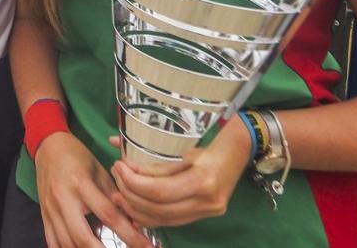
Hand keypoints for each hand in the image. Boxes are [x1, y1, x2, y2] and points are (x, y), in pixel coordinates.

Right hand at [35, 134, 150, 247]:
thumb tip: (134, 222)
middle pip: (83, 237)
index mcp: (81, 184)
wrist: (48, 147)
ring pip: (67, 244)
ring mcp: (50, 210)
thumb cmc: (77, 156)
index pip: (108, 215)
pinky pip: (52, 242)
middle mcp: (63, 199)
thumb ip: (114, 197)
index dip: (129, 234)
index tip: (146, 246)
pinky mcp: (44, 215)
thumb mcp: (100, 170)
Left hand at [108, 119, 250, 228]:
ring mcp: (208, 210)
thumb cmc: (212, 136)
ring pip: (164, 219)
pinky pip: (173, 220)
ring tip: (120, 193)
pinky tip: (135, 206)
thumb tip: (117, 147)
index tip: (118, 166)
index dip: (133, 182)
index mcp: (203, 179)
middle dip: (131, 194)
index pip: (159, 191)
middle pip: (158, 208)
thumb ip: (151, 152)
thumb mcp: (182, 142)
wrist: (241, 146)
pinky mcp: (206, 214)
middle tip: (116, 178)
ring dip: (137, 208)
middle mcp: (208, 200)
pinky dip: (151, 215)